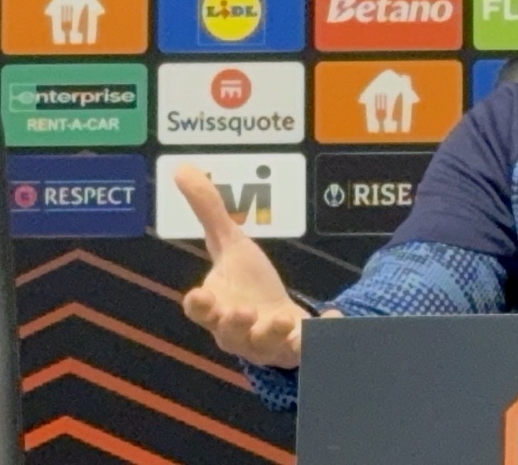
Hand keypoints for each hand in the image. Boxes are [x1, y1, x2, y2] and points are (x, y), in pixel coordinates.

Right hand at [174, 165, 321, 368]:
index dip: (199, 305)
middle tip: (243, 311)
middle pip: (231, 333)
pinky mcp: (298, 348)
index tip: (199, 295)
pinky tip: (335, 317)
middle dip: (236, 324)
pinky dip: (323, 334)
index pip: (200, 310)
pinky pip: (311, 346)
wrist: (276, 321)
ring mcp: (269, 343)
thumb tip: (182, 168)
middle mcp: (238, 331)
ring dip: (274, 334)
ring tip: (286, 319)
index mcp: (216, 306)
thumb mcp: (230, 244)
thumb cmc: (245, 285)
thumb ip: (209, 210)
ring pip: (267, 345)